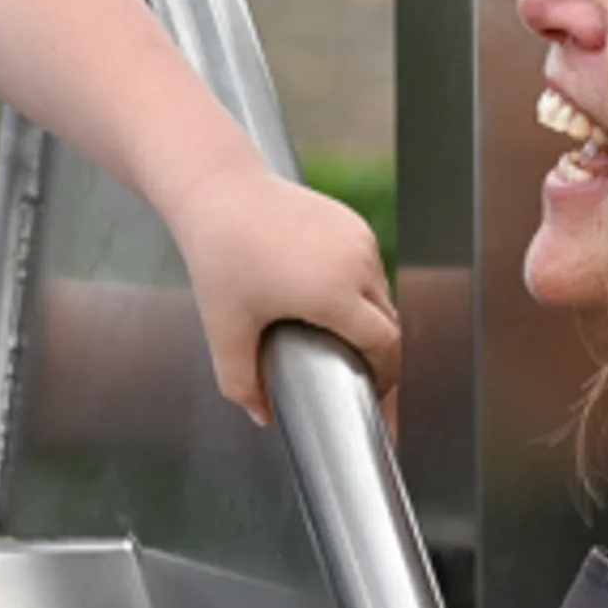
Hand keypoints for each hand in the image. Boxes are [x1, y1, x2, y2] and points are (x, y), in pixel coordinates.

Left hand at [154, 161, 400, 423]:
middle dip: (379, 353)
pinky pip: (369, 268)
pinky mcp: (352, 223)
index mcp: (332, 292)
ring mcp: (358, 238)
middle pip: (388, 323)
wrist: (218, 191)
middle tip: (358, 374)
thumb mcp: (225, 328)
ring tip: (345, 339)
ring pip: (381, 294)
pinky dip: (360, 290)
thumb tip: (262, 417)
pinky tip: (336, 303)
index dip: (385, 376)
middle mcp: (355, 263)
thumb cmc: (220, 254)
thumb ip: (241, 382)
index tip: (371, 392)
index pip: (385, 345)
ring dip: (370, 320)